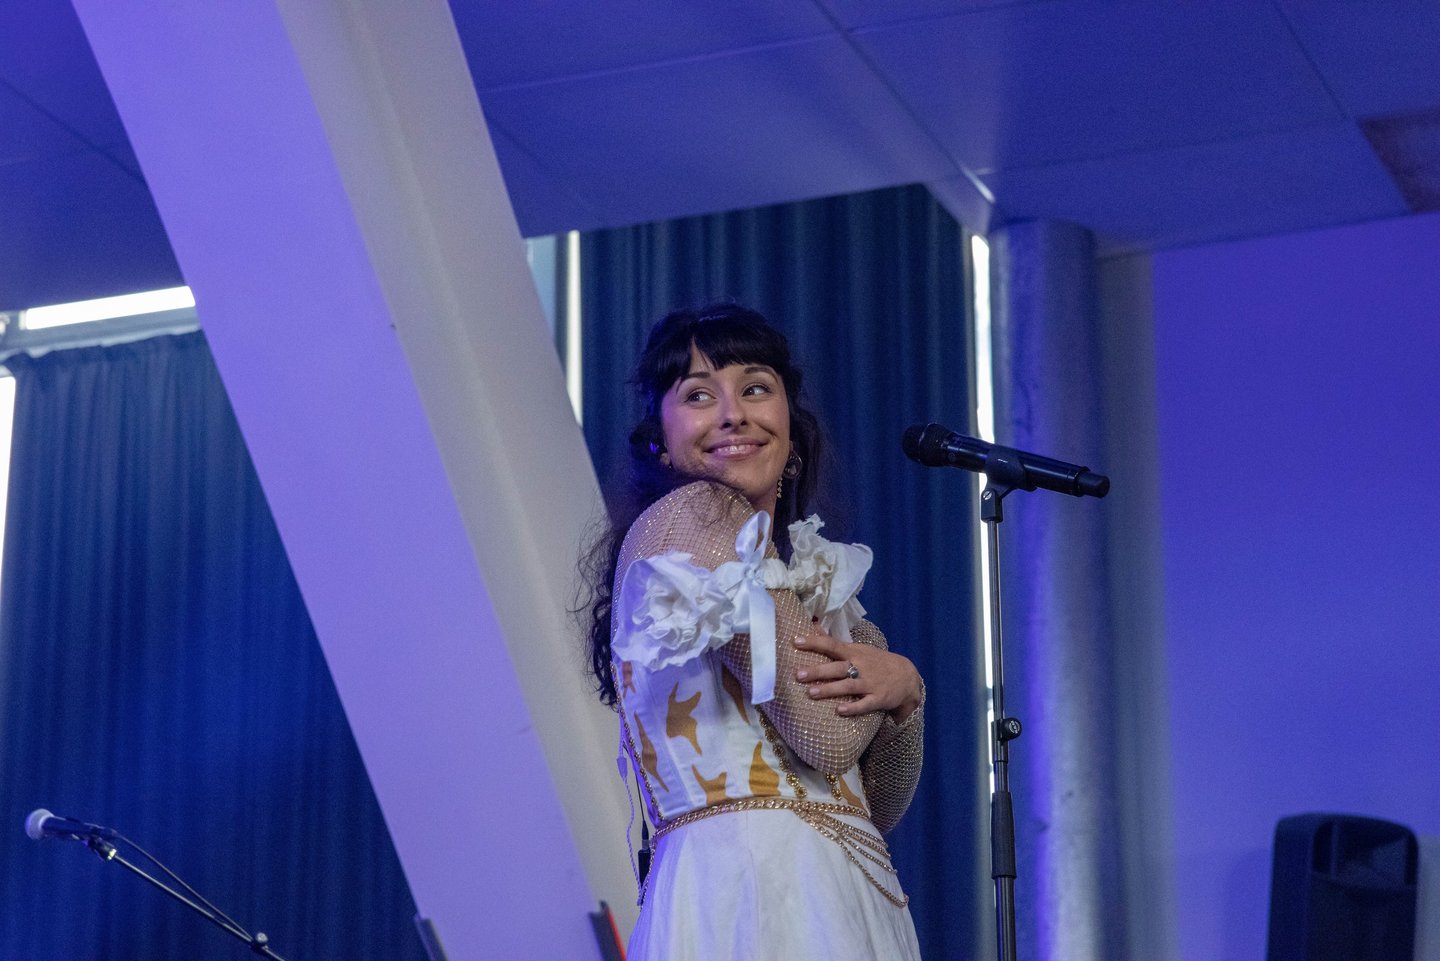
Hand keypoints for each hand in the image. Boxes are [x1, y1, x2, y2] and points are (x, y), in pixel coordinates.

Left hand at [793, 627, 922, 721]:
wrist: (908, 677)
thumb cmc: (877, 662)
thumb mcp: (859, 649)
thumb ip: (836, 642)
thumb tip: (814, 626)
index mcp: (854, 653)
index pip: (831, 645)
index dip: (814, 642)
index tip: (795, 641)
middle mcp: (861, 666)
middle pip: (837, 668)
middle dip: (817, 671)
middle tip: (798, 674)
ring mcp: (870, 683)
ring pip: (848, 686)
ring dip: (830, 689)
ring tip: (811, 693)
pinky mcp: (878, 699)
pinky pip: (864, 704)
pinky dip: (853, 707)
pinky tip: (839, 710)